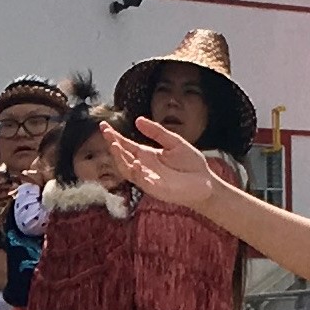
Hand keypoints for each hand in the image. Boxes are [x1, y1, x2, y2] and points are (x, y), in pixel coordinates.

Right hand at [95, 119, 235, 214]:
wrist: (205, 182)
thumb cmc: (190, 163)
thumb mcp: (174, 142)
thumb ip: (157, 132)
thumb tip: (138, 120)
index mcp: (146, 154)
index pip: (125, 144)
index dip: (114, 136)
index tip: (103, 126)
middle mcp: (143, 166)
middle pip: (122, 156)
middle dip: (113, 145)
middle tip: (107, 133)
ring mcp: (147, 178)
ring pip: (127, 169)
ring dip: (119, 158)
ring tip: (114, 145)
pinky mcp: (154, 189)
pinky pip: (141, 181)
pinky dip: (137, 172)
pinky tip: (137, 163)